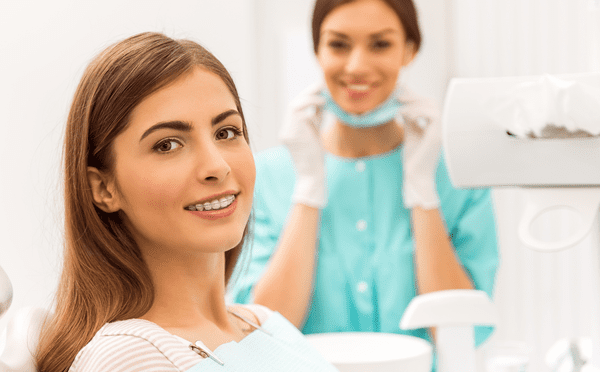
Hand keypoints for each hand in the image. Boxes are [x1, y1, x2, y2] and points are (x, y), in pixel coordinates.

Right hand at [279, 81, 326, 208]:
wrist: (311, 175)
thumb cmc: (315, 159)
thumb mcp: (315, 134)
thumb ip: (316, 119)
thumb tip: (322, 102)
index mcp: (290, 131)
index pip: (296, 109)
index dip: (307, 98)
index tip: (319, 91)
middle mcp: (286, 130)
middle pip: (294, 105)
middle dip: (307, 93)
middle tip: (321, 86)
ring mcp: (286, 132)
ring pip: (294, 106)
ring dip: (309, 98)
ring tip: (323, 97)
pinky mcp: (291, 133)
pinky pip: (298, 111)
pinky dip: (311, 104)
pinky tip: (322, 104)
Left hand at [396, 86, 441, 208]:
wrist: (416, 176)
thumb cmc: (413, 159)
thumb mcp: (409, 134)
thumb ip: (408, 121)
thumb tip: (402, 106)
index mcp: (433, 125)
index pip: (427, 103)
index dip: (414, 95)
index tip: (398, 91)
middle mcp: (439, 126)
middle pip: (431, 101)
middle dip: (413, 96)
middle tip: (397, 96)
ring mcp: (440, 130)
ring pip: (432, 105)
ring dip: (414, 103)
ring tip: (399, 108)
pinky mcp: (437, 136)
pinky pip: (433, 115)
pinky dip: (418, 112)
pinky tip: (405, 116)